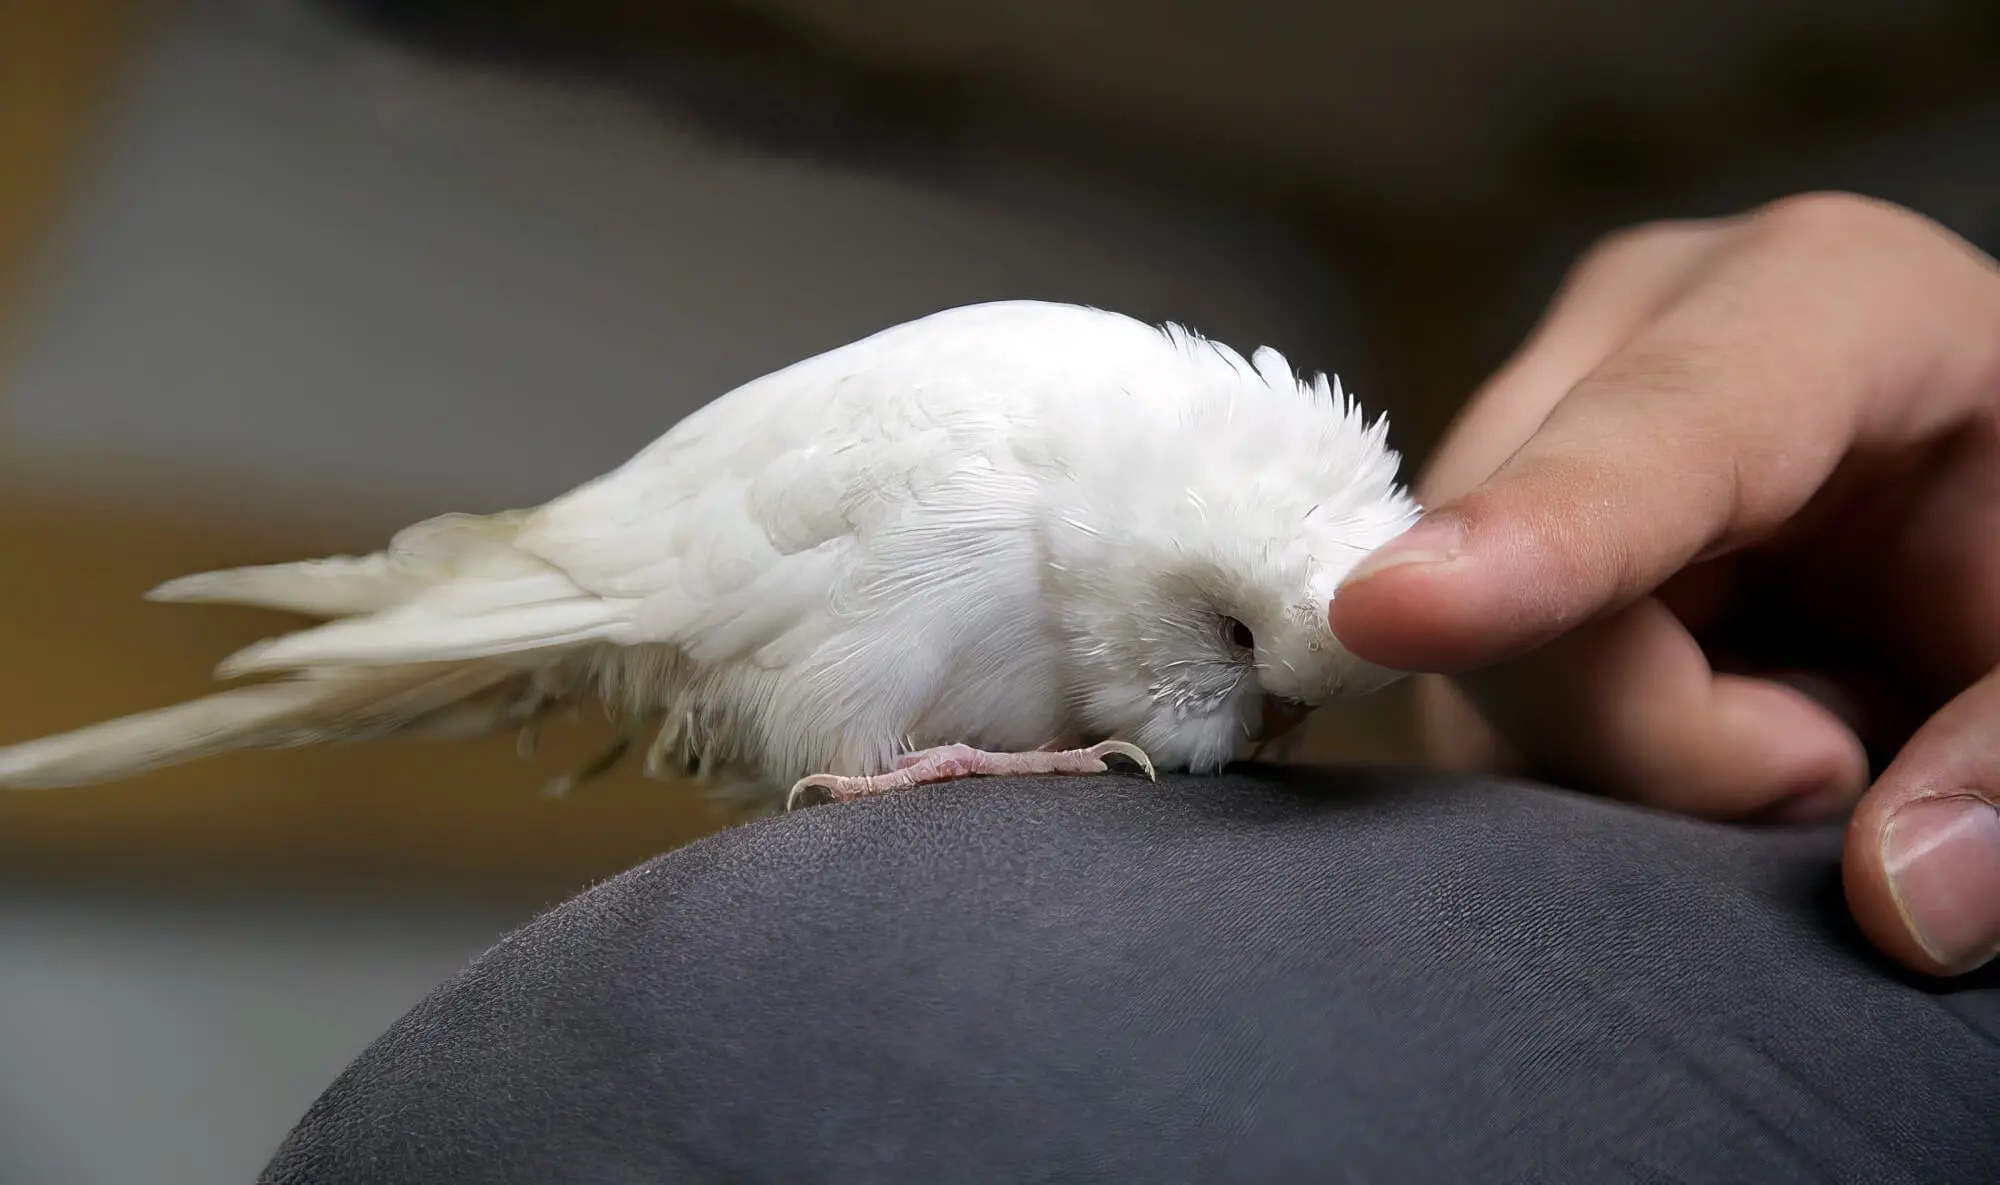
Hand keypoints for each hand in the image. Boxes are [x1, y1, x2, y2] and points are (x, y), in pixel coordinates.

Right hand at [1327, 192, 1999, 977]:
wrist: (1975, 501)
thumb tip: (1902, 896)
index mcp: (1821, 300)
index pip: (1661, 430)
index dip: (1538, 534)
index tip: (1398, 617)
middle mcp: (1637, 337)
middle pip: (1517, 581)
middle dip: (1662, 740)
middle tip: (1839, 756)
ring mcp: (1540, 425)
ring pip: (1473, 668)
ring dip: (1632, 766)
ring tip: (1794, 718)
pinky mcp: (1485, 525)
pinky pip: (1470, 700)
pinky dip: (1591, 762)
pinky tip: (1707, 713)